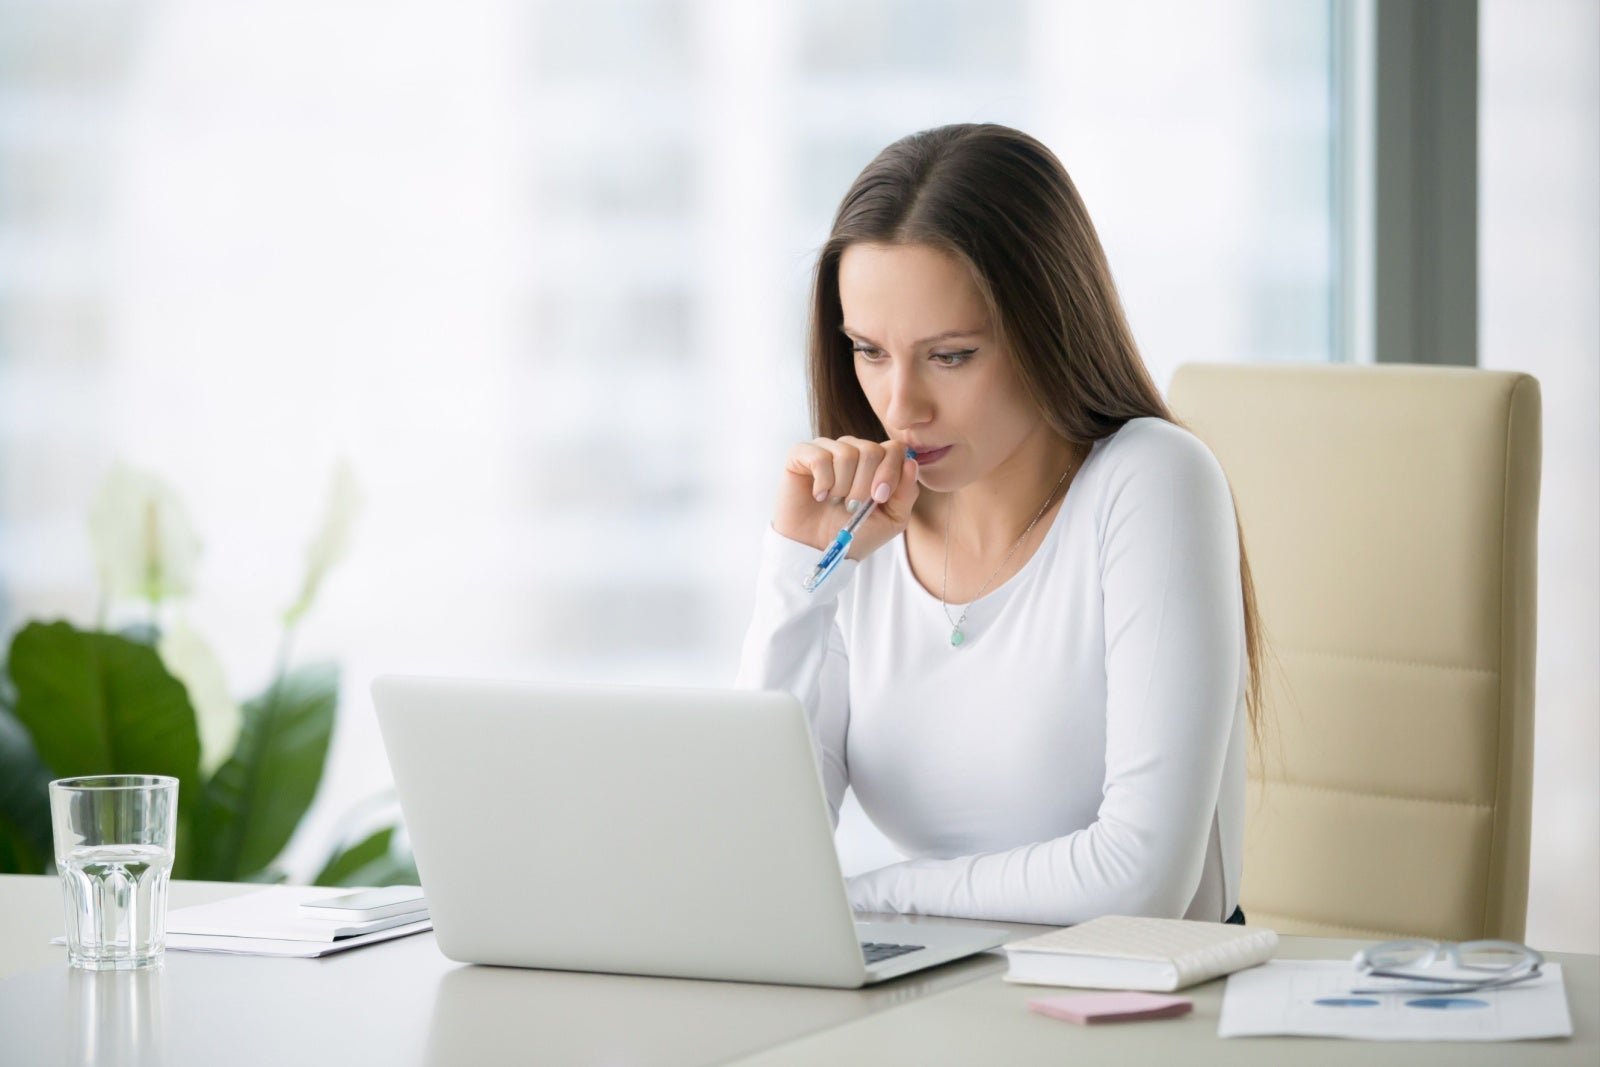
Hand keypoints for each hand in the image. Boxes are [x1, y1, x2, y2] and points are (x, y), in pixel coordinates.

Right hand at [773, 436, 919, 559]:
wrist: (818, 550)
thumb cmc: (854, 534)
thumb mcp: (892, 519)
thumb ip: (907, 492)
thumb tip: (910, 462)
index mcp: (876, 462)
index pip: (894, 448)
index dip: (890, 472)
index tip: (879, 498)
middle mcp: (852, 450)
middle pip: (871, 449)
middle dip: (865, 484)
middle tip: (853, 505)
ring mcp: (826, 450)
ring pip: (846, 452)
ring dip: (843, 486)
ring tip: (835, 501)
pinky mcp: (801, 455)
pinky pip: (819, 456)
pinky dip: (823, 482)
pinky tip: (819, 496)